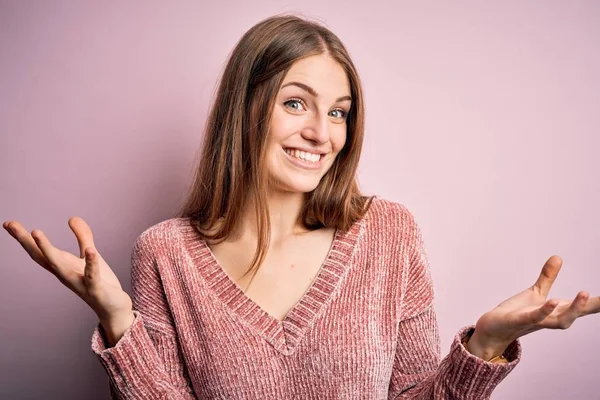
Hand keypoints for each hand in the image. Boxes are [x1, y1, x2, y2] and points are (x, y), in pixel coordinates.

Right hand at [3, 217, 132, 322]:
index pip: (39, 251)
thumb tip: (71, 217)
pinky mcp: (95, 289)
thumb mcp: (90, 254)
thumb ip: (82, 237)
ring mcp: (78, 282)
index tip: (8, 223)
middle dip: (26, 241)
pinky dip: (90, 263)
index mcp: (62, 265)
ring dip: (47, 249)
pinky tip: (91, 250)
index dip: (24, 238)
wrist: (114, 308)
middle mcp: (65, 274)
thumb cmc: (99, 282)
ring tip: (35, 232)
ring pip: (59, 266)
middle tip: (11, 225)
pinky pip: (92, 275)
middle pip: (42, 256)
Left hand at [468, 255, 599, 358]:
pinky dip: (545, 310)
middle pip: (577, 314)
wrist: (494, 329)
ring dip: (574, 308)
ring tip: (584, 294)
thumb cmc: (517, 312)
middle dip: (592, 305)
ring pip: (561, 320)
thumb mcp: (536, 292)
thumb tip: (558, 257)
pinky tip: (552, 302)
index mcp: (558, 310)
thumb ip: (548, 277)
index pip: (584, 307)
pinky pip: (536, 317)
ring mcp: (537, 321)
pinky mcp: (520, 320)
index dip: (599, 302)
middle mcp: (551, 318)